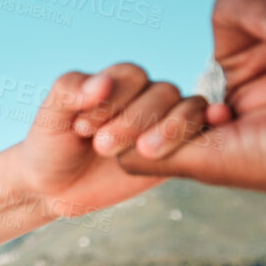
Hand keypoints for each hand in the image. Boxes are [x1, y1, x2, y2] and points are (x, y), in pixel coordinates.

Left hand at [18, 64, 210, 216]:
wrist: (54, 188)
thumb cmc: (50, 146)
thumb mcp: (49, 117)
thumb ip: (69, 92)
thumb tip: (101, 82)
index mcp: (118, 82)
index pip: (132, 78)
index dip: (112, 100)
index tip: (81, 128)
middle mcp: (146, 96)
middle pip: (162, 94)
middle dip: (134, 120)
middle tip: (101, 147)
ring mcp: (165, 122)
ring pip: (188, 110)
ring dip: (170, 129)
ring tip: (142, 152)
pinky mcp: (177, 150)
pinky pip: (202, 135)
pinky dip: (210, 128)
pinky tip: (215, 123)